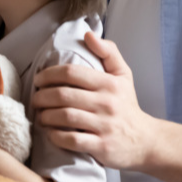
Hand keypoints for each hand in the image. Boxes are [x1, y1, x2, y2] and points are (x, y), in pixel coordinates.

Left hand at [32, 31, 158, 169]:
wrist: (146, 141)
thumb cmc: (127, 105)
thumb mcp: (123, 75)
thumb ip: (108, 52)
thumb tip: (88, 34)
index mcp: (109, 84)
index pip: (71, 73)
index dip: (48, 74)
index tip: (38, 80)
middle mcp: (107, 103)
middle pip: (63, 95)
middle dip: (42, 97)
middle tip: (35, 99)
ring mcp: (104, 126)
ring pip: (65, 117)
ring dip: (45, 116)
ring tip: (40, 115)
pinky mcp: (102, 147)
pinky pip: (72, 140)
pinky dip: (56, 136)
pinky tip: (50, 133)